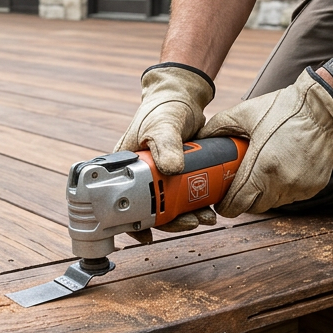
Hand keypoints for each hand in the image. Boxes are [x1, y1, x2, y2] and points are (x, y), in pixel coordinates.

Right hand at [116, 63, 216, 240]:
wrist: (183, 97)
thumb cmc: (163, 107)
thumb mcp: (163, 125)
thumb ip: (167, 144)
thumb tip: (172, 169)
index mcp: (126, 166)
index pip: (123, 201)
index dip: (132, 222)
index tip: (146, 235)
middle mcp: (141, 175)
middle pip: (151, 210)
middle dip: (172, 222)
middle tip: (192, 224)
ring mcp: (160, 176)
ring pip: (170, 206)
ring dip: (187, 216)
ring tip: (206, 218)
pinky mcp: (177, 175)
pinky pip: (184, 196)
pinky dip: (196, 205)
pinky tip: (208, 208)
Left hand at [200, 69, 332, 215]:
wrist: (325, 107)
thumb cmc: (284, 108)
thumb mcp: (245, 112)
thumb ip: (218, 126)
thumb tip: (200, 137)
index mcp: (262, 167)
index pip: (237, 204)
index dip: (226, 206)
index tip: (220, 201)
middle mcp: (282, 183)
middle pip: (254, 208)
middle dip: (244, 200)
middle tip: (238, 186)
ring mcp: (300, 187)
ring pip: (274, 204)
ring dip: (264, 196)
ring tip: (260, 176)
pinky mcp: (315, 187)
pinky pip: (292, 196)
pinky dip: (284, 189)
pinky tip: (281, 171)